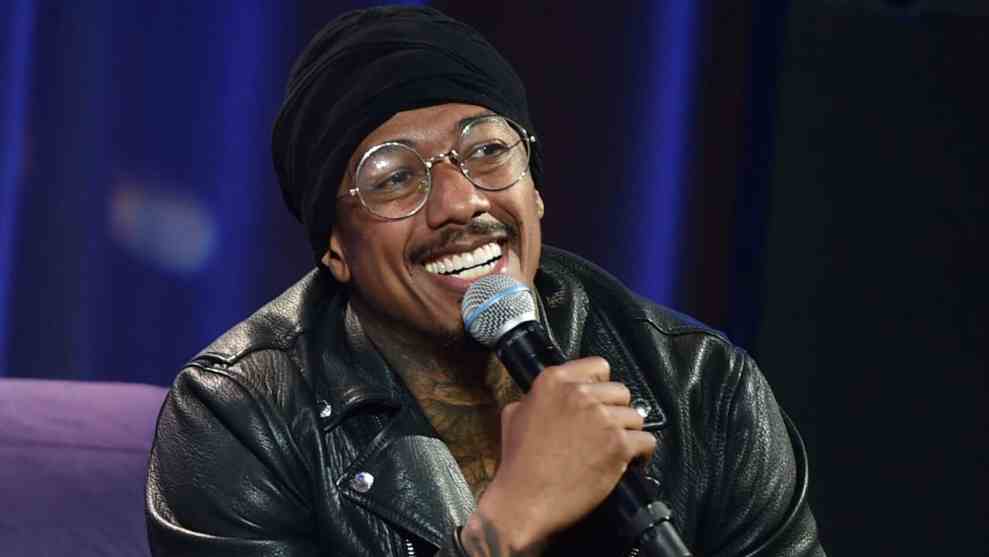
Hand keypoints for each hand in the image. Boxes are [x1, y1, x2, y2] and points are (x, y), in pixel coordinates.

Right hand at [462, 357, 656, 553]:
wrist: (523, 500)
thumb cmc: (518, 464)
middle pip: (620, 392)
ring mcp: (602, 418)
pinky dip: (641, 453)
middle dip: (615, 411)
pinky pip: (647, 441)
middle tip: (605, 431)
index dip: (601, 386)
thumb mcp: (514, 415)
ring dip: (628, 433)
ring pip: (635, 417)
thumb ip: (536, 398)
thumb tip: (554, 398)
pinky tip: (630, 462)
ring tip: (615, 449)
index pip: (598, 366)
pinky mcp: (618, 445)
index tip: (599, 401)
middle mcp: (580, 394)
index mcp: (554, 381)